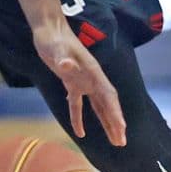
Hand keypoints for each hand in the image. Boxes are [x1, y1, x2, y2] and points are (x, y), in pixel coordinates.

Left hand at [34, 19, 125, 145]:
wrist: (48, 29)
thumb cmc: (54, 38)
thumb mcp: (57, 49)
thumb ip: (64, 58)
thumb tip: (67, 66)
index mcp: (93, 72)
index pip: (108, 95)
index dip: (115, 112)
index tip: (121, 128)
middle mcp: (91, 78)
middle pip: (107, 104)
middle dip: (115, 123)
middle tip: (122, 142)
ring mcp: (82, 81)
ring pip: (97, 106)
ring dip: (105, 123)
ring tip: (113, 140)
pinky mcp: (71, 83)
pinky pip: (78, 104)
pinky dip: (79, 118)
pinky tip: (80, 133)